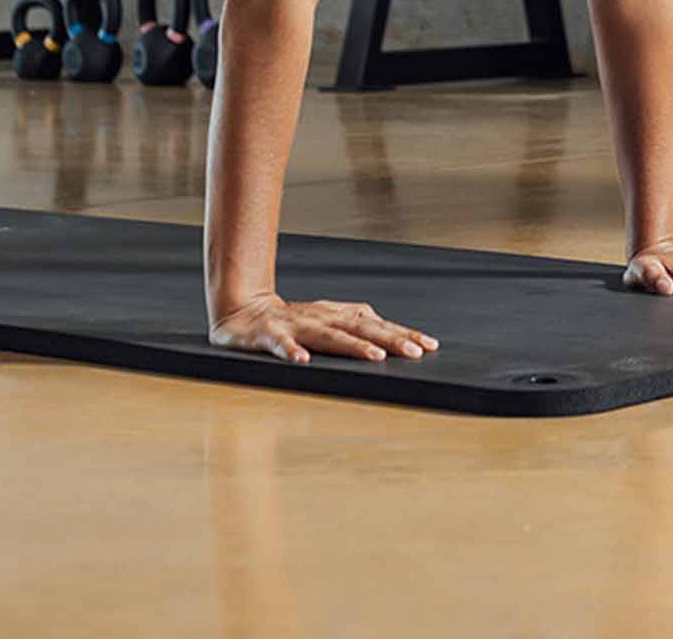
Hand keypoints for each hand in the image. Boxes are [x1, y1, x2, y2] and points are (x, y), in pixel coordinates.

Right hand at [210, 293, 439, 364]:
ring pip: (329, 335)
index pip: (378, 324)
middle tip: (416, 353)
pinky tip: (302, 362)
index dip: (404, 334)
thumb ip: (355, 327)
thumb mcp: (327, 321)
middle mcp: (322, 317)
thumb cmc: (292, 320)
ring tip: (375, 357)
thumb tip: (391, 338)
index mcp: (338, 315)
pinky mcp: (268, 334)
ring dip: (352, 346)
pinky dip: (291, 352)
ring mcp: (296, 324)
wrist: (242, 310)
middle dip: (390, 340)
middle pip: (362, 328)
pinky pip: (280, 344)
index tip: (430, 346)